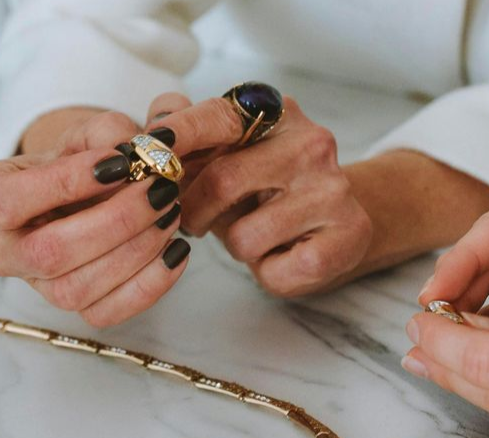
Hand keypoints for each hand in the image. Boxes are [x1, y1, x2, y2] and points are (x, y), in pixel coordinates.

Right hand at [0, 109, 188, 326]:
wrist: (84, 193)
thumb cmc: (79, 160)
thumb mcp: (87, 134)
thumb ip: (109, 134)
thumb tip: (141, 154)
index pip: (12, 201)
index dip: (67, 184)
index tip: (122, 163)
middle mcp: (3, 252)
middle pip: (50, 252)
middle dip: (115, 222)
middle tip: (160, 191)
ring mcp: (36, 286)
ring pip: (77, 288)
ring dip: (135, 251)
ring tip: (171, 213)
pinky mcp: (72, 308)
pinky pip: (106, 313)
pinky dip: (150, 285)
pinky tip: (176, 249)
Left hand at [150, 94, 371, 295]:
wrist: (338, 226)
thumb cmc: (268, 192)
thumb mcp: (225, 157)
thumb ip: (185, 137)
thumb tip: (146, 131)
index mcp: (277, 114)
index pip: (215, 117)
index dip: (173, 137)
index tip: (142, 154)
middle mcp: (311, 143)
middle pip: (222, 180)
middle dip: (192, 211)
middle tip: (188, 222)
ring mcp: (333, 190)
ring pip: (244, 236)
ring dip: (235, 246)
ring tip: (254, 236)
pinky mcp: (347, 237)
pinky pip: (274, 270)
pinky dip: (266, 272)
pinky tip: (281, 255)